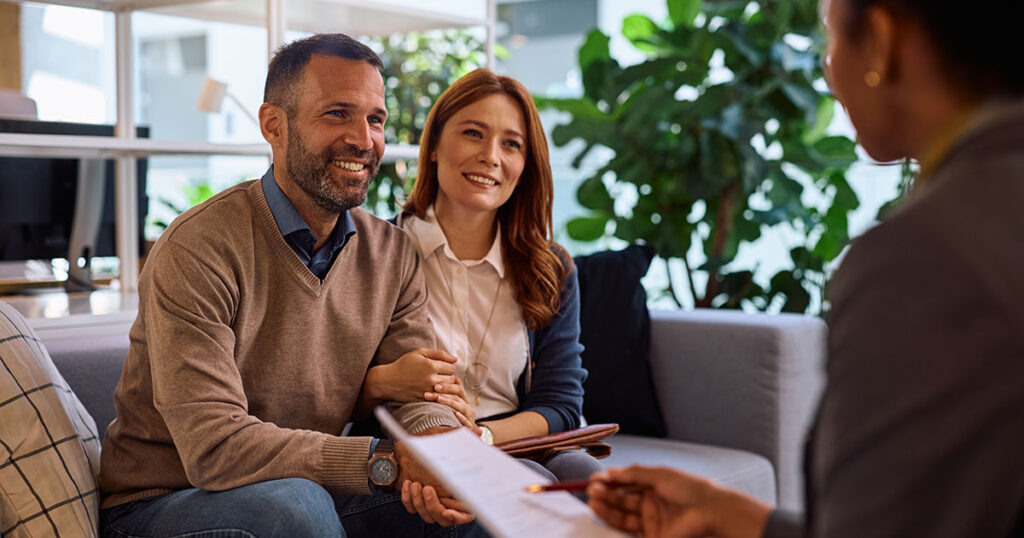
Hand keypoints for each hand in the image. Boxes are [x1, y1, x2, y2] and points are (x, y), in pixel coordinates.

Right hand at [364, 349, 457, 403]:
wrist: (388, 381)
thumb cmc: (403, 365)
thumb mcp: (419, 353)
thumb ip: (439, 353)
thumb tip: (455, 359)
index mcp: (431, 365)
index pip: (452, 368)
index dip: (448, 367)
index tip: (441, 368)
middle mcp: (431, 379)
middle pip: (451, 379)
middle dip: (447, 377)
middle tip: (438, 376)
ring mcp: (428, 390)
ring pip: (447, 389)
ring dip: (445, 386)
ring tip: (436, 383)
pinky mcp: (425, 400)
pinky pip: (440, 398)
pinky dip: (439, 395)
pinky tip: (433, 391)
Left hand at [394, 431, 474, 525]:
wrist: (402, 451)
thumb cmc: (424, 444)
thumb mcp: (439, 437)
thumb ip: (457, 436)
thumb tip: (477, 432)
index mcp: (456, 486)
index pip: (466, 510)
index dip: (460, 515)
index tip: (449, 510)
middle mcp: (445, 498)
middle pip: (445, 518)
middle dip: (434, 507)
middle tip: (427, 489)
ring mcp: (430, 501)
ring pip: (428, 516)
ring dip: (420, 502)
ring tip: (415, 484)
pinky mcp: (415, 502)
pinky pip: (412, 509)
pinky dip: (408, 499)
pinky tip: (408, 483)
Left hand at [424, 378, 481, 435]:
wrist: (466, 435)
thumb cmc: (455, 418)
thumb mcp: (454, 405)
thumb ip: (453, 393)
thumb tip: (455, 378)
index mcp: (464, 400)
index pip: (458, 389)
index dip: (447, 386)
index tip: (434, 386)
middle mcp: (468, 407)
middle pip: (457, 397)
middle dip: (443, 393)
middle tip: (431, 392)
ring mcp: (469, 417)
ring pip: (461, 407)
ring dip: (449, 402)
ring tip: (439, 399)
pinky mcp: (470, 428)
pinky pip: (467, 422)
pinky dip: (461, 418)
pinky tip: (455, 414)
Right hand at [586, 466, 770, 537]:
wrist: (710, 511)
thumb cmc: (691, 489)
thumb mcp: (659, 474)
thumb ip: (633, 474)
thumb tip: (610, 472)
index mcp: (653, 485)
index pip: (625, 482)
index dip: (609, 481)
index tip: (594, 479)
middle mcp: (650, 503)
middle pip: (621, 498)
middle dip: (605, 494)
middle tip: (591, 489)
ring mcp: (650, 520)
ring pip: (621, 514)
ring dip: (606, 506)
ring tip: (593, 500)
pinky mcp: (651, 536)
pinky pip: (627, 530)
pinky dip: (612, 522)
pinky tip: (602, 513)